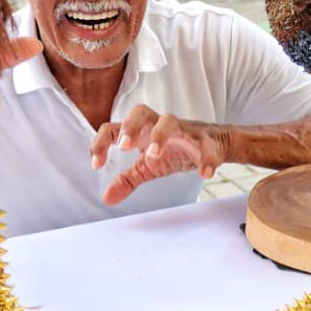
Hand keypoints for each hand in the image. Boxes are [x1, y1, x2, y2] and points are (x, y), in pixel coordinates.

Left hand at [91, 104, 228, 205]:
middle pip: (141, 112)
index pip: (114, 128)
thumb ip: (127, 180)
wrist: (214, 144)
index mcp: (142, 132)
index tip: (96, 164)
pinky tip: (204, 174)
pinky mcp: (207, 140)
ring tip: (153, 156)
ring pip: (170, 121)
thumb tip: (106, 198)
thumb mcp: (147, 167)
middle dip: (130, 126)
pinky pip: (207, 146)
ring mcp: (183, 130)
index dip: (101, 143)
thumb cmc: (175, 150)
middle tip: (124, 146)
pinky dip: (207, 158)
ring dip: (160, 135)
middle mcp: (159, 125)